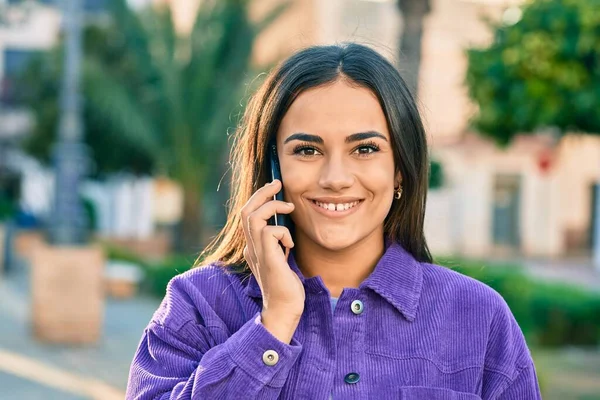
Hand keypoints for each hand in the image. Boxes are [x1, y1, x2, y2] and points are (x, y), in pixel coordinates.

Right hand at [241, 179, 304, 341]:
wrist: (285, 310)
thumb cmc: (286, 287)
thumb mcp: (281, 259)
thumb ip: (278, 244)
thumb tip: (285, 227)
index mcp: (253, 247)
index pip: (248, 215)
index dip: (259, 198)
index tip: (274, 189)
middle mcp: (251, 248)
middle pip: (246, 211)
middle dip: (261, 193)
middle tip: (277, 184)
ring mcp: (257, 253)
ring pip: (254, 216)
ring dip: (273, 207)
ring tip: (288, 209)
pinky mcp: (268, 259)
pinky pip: (270, 232)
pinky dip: (283, 232)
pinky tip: (290, 246)